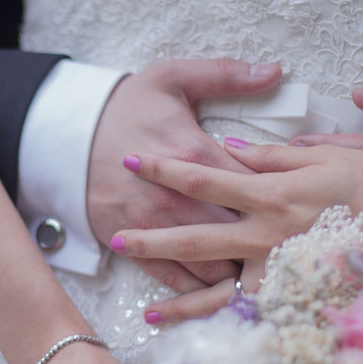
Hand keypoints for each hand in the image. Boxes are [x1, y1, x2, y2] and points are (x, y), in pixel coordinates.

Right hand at [87, 58, 281, 292]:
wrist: (64, 138)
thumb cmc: (125, 108)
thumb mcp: (172, 78)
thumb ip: (225, 76)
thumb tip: (273, 71)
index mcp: (195, 155)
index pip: (254, 185)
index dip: (281, 196)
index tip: (298, 202)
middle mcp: (178, 198)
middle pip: (240, 232)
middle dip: (268, 243)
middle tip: (289, 244)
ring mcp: (156, 227)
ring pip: (213, 264)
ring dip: (240, 271)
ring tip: (262, 268)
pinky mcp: (135, 247)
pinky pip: (176, 280)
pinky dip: (201, 291)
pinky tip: (222, 289)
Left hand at [110, 141, 362, 321]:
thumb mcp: (331, 155)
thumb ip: (276, 156)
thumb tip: (229, 149)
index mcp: (273, 195)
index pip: (206, 179)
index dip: (166, 169)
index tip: (132, 162)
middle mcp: (268, 238)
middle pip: (196, 239)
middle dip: (152, 239)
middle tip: (116, 241)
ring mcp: (282, 276)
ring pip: (219, 293)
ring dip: (179, 303)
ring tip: (148, 312)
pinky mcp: (300, 302)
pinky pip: (256, 321)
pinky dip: (229, 332)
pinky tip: (207, 343)